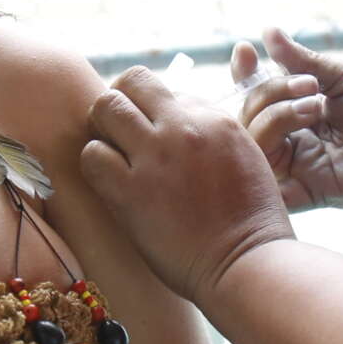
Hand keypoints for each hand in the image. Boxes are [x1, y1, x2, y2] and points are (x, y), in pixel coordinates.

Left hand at [82, 66, 294, 305]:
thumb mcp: (247, 159)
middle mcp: (183, 127)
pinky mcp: (130, 191)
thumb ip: (214, 136)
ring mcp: (155, 156)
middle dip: (122, 100)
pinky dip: (95, 163)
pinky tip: (109, 181)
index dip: (158, 113)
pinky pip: (91, 155)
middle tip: (121, 130)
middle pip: (132, 81)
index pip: (169, 92)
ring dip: (102, 127)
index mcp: (216, 118)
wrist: (246, 263)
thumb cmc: (251, 222)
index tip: (158, 137)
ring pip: (105, 107)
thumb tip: (179, 124)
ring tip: (111, 152)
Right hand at [233, 29, 342, 214]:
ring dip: (274, 114)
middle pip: (247, 117)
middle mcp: (296, 140)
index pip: (255, 95)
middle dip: (267, 90)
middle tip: (309, 84)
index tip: (245, 50)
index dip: (244, 74)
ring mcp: (300, 167)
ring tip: (315, 106)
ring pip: (252, 144)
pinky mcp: (308, 192)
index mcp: (302, 112)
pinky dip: (269, 153)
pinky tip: (300, 130)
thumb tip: (268, 32)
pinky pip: (269, 182)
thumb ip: (304, 61)